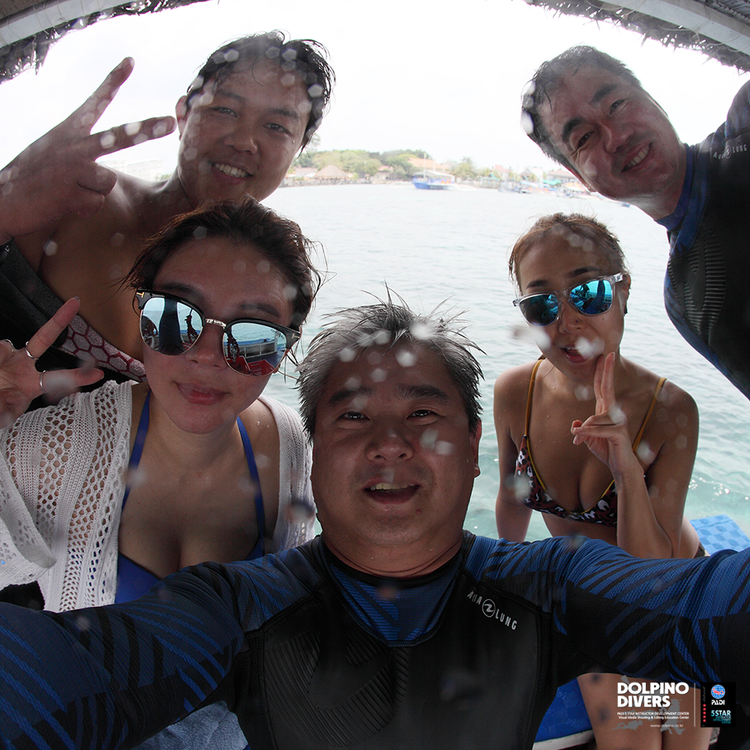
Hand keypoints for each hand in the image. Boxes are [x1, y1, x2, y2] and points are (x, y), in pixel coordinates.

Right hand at [0, 58, 175, 241]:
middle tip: (171, 123)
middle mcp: (73, 145)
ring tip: (68, 191)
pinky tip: (63, 203)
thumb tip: (108, 174)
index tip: (131, 61)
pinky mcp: (71, 191)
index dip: (113, 80)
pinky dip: (84, 209)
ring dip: (93, 193)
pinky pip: (96, 203)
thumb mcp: (54, 154)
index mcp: (68, 131)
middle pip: (120, 136)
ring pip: (109, 181)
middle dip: (148, 130)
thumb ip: (81, 153)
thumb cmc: (32, 177)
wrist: (3, 199)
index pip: (95, 102)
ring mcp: (73, 167)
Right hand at [0, 299, 103, 427]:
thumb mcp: (1, 415)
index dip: (78, 376)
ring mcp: (6, 355)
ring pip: (4, 346)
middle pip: (43, 339)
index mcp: (32, 384)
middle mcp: (23, 365)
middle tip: (75, 303)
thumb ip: (2, 413)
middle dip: (59, 320)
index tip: (98, 373)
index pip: (59, 379)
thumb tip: (3, 418)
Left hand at [570, 353, 639, 476]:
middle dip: (607, 371)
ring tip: (579, 440)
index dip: (601, 373)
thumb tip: (576, 425)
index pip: (602, 388)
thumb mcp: (588, 439)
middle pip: (607, 388)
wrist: (621, 467)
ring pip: (594, 419)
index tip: (604, 357)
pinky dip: (587, 433)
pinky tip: (578, 439)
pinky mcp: (619, 433)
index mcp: (605, 411)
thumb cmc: (607, 450)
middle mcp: (613, 413)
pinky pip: (598, 429)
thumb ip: (582, 431)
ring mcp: (618, 422)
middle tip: (607, 354)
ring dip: (584, 431)